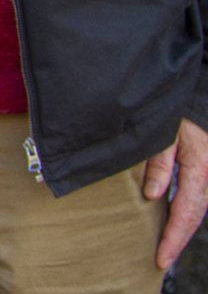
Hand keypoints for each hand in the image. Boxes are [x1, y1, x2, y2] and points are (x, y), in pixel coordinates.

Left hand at [144, 117, 207, 268]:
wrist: (190, 95)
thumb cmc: (173, 110)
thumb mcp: (162, 133)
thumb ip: (158, 163)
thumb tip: (152, 197)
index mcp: (200, 168)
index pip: (186, 211)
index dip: (173, 237)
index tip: (162, 259)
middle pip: (195, 215)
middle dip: (178, 239)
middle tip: (161, 260)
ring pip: (198, 208)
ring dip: (181, 227)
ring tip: (164, 245)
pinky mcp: (204, 170)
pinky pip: (198, 197)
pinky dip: (185, 212)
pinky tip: (173, 221)